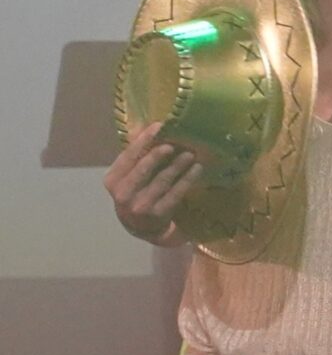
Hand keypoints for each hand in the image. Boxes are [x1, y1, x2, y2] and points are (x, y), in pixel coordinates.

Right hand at [103, 121, 197, 243]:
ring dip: (177, 165)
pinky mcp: (158, 214)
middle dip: (159, 154)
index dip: (143, 140)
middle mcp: (123, 193)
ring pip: (161, 181)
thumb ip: (136, 157)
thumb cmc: (136, 194)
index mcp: (112, 179)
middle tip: (174, 143)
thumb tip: (149, 127)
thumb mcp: (128, 177)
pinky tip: (197, 169)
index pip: (128, 156)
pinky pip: (175, 194)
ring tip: (190, 153)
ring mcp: (140, 205)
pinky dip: (187, 180)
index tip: (159, 127)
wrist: (141, 228)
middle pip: (143, 168)